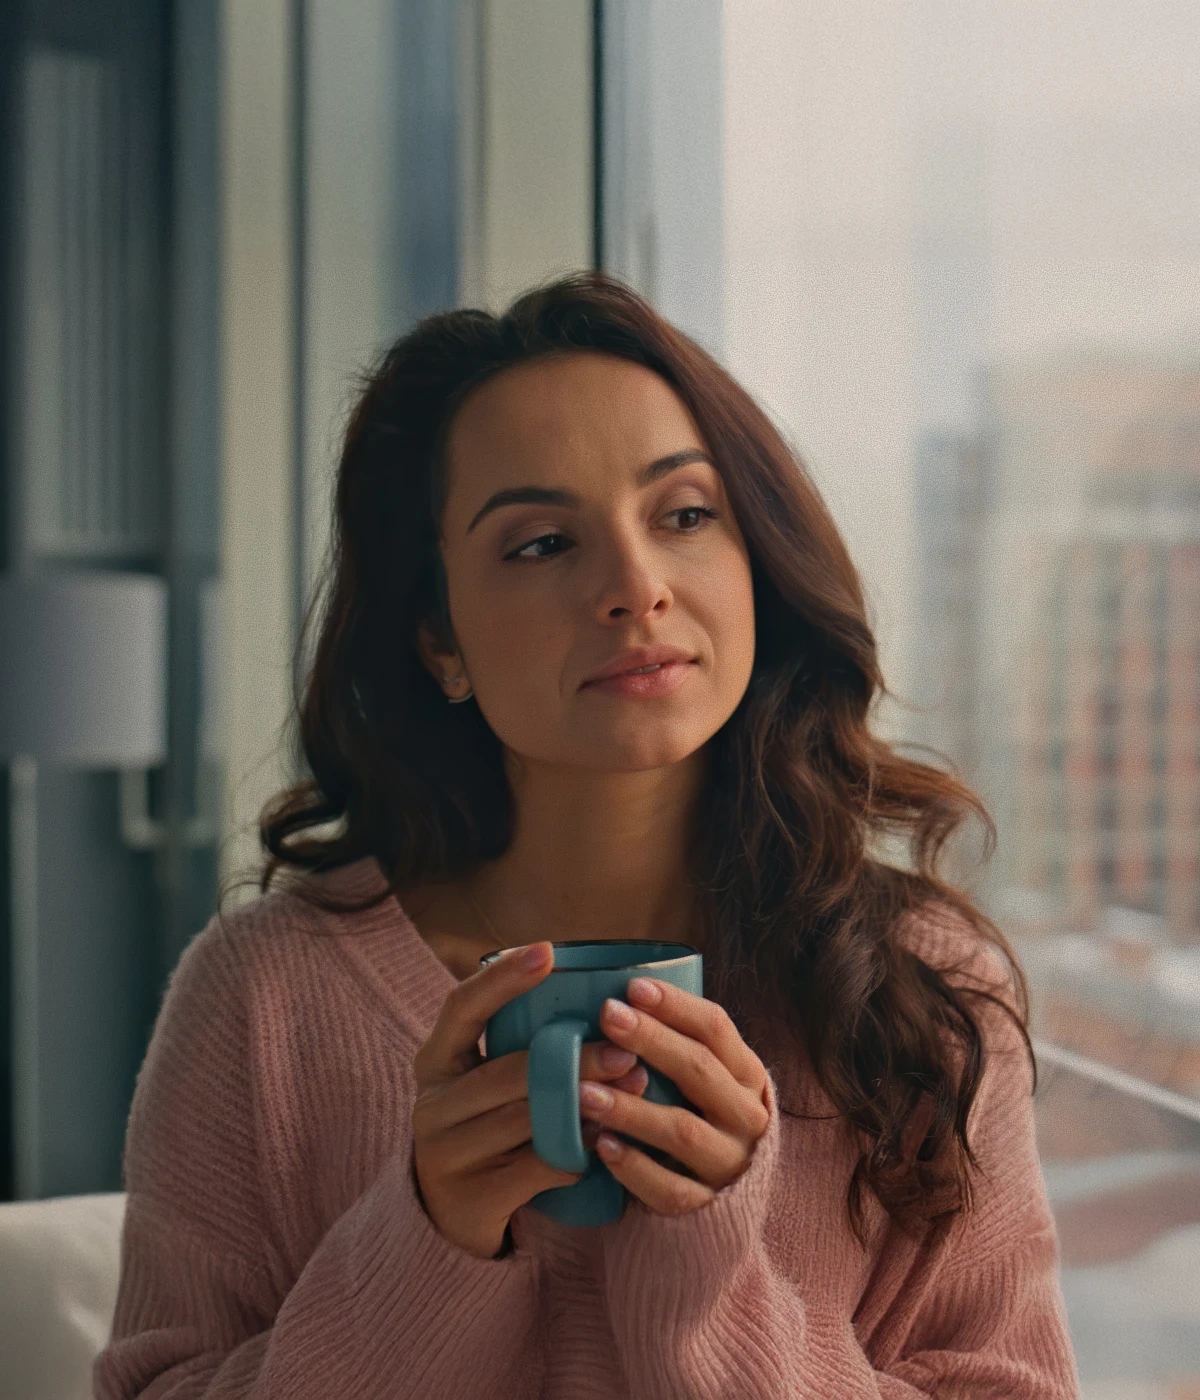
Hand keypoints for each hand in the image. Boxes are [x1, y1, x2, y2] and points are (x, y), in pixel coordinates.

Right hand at [411, 941, 650, 1259]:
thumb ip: (525, 1046)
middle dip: (572, 1059)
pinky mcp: (469, 1198)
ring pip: (523, 1122)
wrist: (451, 1216)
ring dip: (583, 1108)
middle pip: (506, 1072)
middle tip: (626, 1052)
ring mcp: (445, 1153)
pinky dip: (572, 1157)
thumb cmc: (487, 1128)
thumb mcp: (487, 1082)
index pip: (462, 1006)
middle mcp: (432, 1103)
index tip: (547, 951)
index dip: (502, 978)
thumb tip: (604, 998)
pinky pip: (531, 1170)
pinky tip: (603, 1148)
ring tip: (632, 1096)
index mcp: (436, 1060)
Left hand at [579, 978, 770, 1216]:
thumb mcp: (703, 1077)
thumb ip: (675, 1044)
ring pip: (682, 1131)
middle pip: (700, 1070)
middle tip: (607, 1017)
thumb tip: (618, 999)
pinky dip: (634, 1167)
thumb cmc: (700, 1115)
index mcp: (746, 1074)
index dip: (675, 1005)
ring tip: (585, 1091)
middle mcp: (746, 1116)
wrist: (727, 1199)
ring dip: (632, 1109)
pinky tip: (601, 1146)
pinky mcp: (706, 1207)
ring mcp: (729, 1163)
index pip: (716, 1028)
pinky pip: (670, 1190)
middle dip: (651, 1040)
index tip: (632, 987)